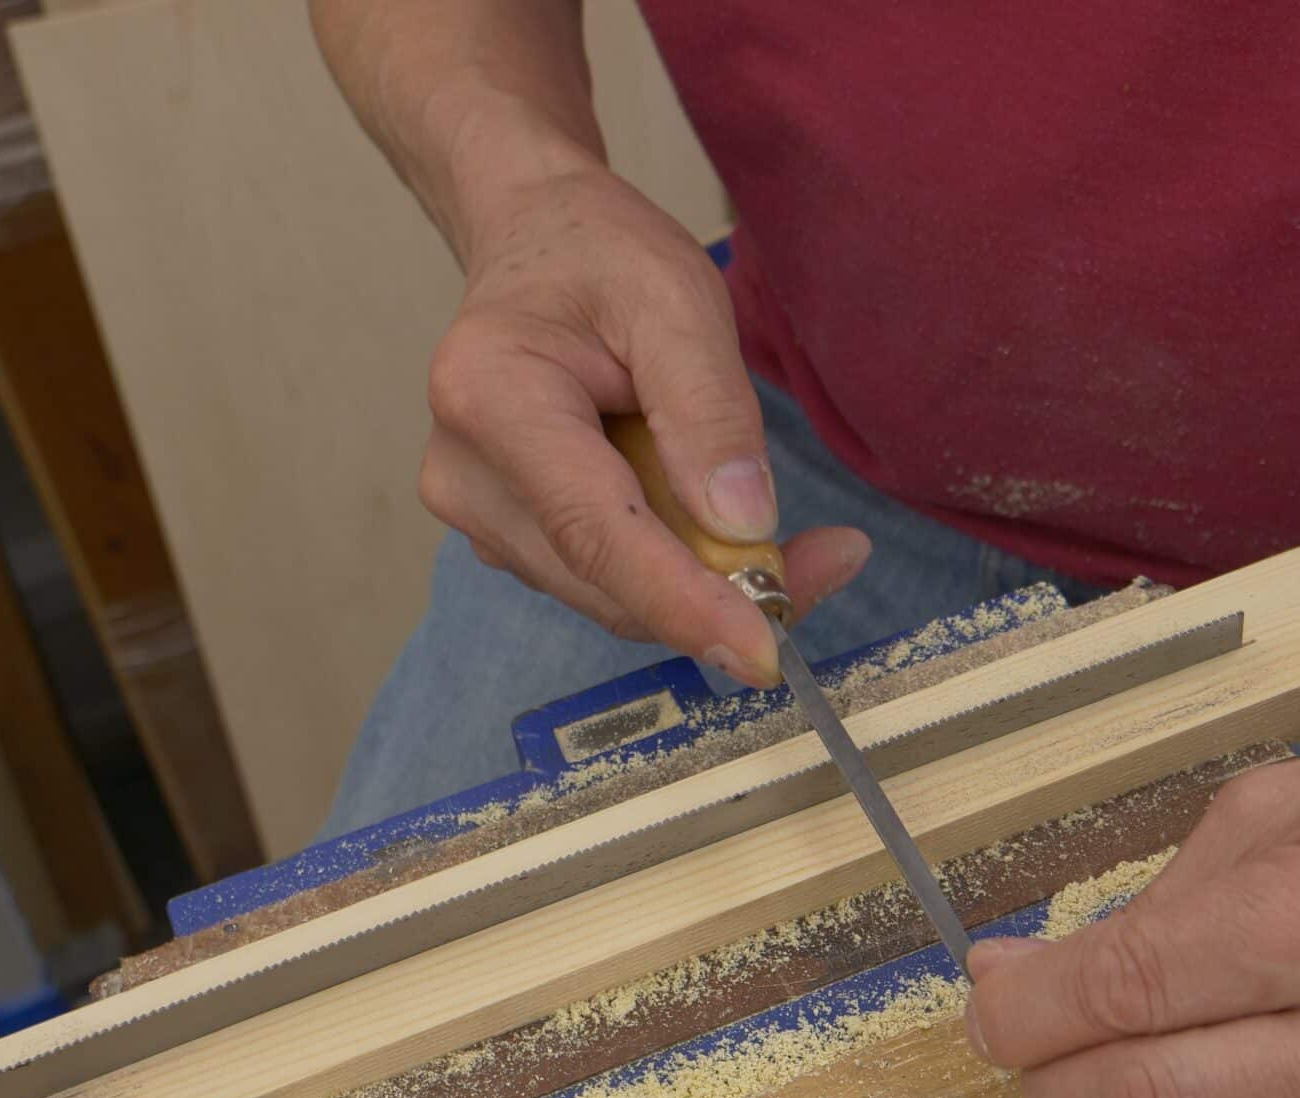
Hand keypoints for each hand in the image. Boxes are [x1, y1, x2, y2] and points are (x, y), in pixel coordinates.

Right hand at [422, 164, 867, 685]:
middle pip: (607, 580)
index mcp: (490, 396)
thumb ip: (709, 409)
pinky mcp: (509, 535)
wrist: (535, 242)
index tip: (764, 652)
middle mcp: (464, 473)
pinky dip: (678, 574)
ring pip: (613, 595)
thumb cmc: (601, 259)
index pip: (595, 529)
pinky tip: (724, 528)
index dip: (683, 602)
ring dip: (707, 585)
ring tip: (790, 537)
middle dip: (723, 593)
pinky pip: (607, 581)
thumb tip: (743, 527)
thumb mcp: (677, 298)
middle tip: (835, 558)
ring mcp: (478, 513)